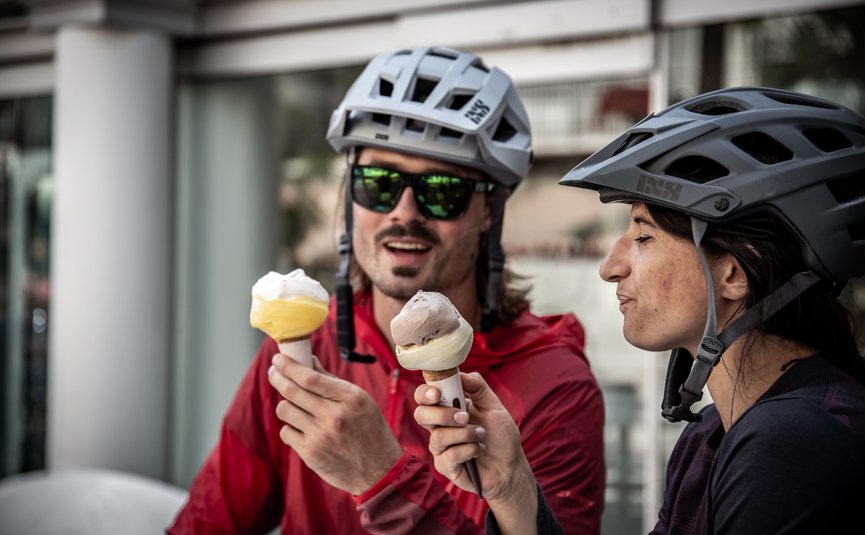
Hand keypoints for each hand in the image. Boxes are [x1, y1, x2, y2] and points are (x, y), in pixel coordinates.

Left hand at [268, 353, 402, 494]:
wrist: (379, 470)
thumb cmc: (370, 430)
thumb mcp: (360, 401)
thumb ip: (333, 382)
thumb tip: (309, 362)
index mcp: (350, 398)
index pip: (310, 377)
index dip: (289, 366)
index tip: (278, 358)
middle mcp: (334, 416)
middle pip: (292, 391)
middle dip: (277, 377)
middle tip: (273, 372)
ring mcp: (321, 436)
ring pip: (285, 410)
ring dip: (286, 404)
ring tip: (294, 405)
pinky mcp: (310, 453)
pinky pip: (286, 432)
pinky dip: (290, 427)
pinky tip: (302, 428)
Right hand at [414, 372, 537, 533]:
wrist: (510, 466)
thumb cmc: (501, 435)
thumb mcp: (493, 406)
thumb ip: (477, 387)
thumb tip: (460, 373)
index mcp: (448, 407)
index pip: (424, 396)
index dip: (425, 393)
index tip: (438, 394)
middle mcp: (439, 426)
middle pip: (420, 415)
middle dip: (442, 414)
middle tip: (465, 417)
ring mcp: (440, 447)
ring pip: (437, 436)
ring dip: (465, 434)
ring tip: (482, 435)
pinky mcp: (444, 466)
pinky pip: (449, 455)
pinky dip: (469, 450)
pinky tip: (479, 451)